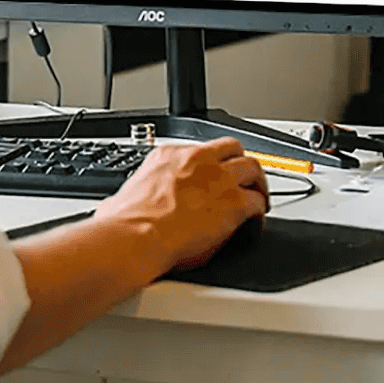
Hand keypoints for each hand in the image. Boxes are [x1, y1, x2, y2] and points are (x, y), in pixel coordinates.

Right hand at [94, 137, 268, 273]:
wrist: (136, 235)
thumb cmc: (126, 221)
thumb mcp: (126, 192)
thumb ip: (136, 192)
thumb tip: (123, 204)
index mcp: (169, 155)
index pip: (198, 150)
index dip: (208, 165)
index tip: (209, 176)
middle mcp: (197, 160)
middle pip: (232, 147)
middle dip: (239, 162)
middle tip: (242, 178)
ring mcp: (218, 179)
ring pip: (253, 167)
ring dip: (257, 182)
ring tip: (258, 196)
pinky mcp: (234, 203)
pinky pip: (258, 202)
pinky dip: (260, 212)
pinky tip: (256, 222)